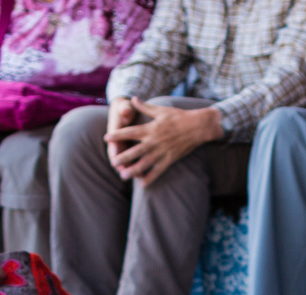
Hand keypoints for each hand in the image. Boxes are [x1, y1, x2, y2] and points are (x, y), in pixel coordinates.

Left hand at [104, 100, 222, 185]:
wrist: (199, 126)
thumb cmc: (179, 116)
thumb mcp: (161, 110)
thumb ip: (144, 107)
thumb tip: (132, 98)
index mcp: (150, 129)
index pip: (130, 132)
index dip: (117, 135)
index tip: (106, 138)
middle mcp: (154, 141)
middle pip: (135, 151)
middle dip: (123, 157)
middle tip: (113, 162)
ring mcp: (162, 151)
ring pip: (145, 163)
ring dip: (133, 170)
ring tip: (123, 176)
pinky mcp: (170, 159)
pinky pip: (158, 170)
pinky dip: (150, 178)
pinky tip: (142, 184)